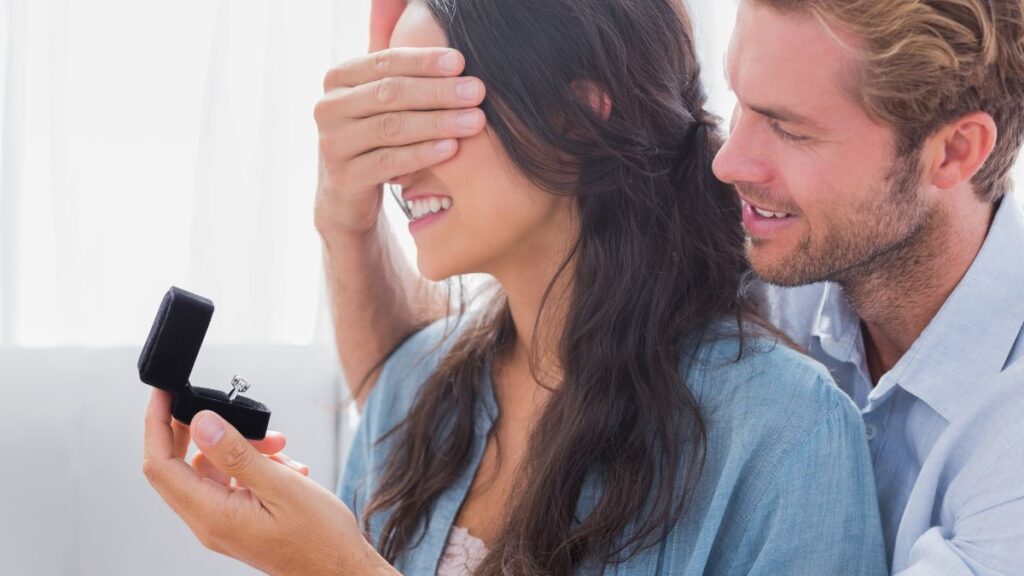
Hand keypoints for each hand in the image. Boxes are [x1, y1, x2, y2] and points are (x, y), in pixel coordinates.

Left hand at [143, 390, 397, 575]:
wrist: (340, 570)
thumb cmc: (320, 537)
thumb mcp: (281, 486)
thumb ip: (237, 454)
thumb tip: (201, 423)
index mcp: (212, 516)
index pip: (161, 465)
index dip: (157, 424)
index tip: (164, 393)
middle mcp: (209, 522)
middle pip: (178, 466)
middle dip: (200, 430)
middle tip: (222, 407)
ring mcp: (222, 522)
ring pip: (211, 470)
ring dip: (240, 447)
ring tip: (278, 445)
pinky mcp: (238, 520)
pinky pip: (231, 482)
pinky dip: (252, 465)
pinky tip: (284, 465)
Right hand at [313, 0, 486, 235]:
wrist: (348, 195)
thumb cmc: (373, 134)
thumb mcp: (376, 91)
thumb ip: (385, 44)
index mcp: (338, 79)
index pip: (384, 62)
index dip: (423, 60)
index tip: (461, 61)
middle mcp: (328, 108)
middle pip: (390, 94)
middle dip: (438, 91)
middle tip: (478, 91)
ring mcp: (332, 144)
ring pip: (391, 127)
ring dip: (437, 121)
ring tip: (475, 120)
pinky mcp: (344, 179)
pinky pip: (388, 162)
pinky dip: (422, 154)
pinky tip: (452, 148)